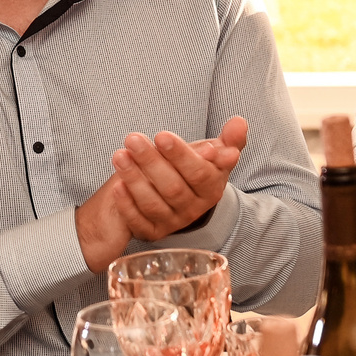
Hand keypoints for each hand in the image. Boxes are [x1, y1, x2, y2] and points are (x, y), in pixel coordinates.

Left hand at [75, 117, 247, 271]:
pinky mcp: (152, 232)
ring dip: (134, 179)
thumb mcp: (214, 155)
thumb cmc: (196, 170)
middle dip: (151, 162)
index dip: (180, 155)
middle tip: (133, 139)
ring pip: (153, 204)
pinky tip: (117, 186)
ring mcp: (172, 223)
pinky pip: (138, 222)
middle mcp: (193, 209)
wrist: (181, 198)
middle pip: (173, 188)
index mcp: (211, 189)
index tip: (161, 135)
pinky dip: (126, 205)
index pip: (198, 173)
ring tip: (120, 155)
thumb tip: (239, 123)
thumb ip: (229, 140)